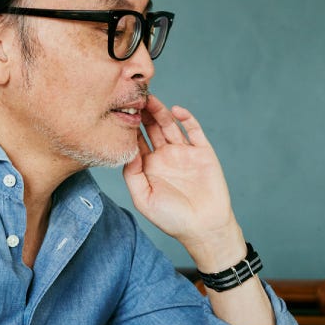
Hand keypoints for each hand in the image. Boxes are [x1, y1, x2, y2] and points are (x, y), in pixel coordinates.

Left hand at [122, 95, 243, 265]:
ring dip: (161, 111)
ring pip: (170, 125)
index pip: (136, 140)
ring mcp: (185, 152)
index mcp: (149, 166)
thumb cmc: (172, 218)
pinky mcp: (203, 152)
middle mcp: (166, 156)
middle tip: (134, 97)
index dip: (128, 126)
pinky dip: (186, 118)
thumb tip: (127, 150)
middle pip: (152, 128)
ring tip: (150, 99)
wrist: (205, 227)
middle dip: (143, 113)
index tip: (119, 111)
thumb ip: (132, 175)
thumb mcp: (143, 199)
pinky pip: (194, 130)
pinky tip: (176, 111)